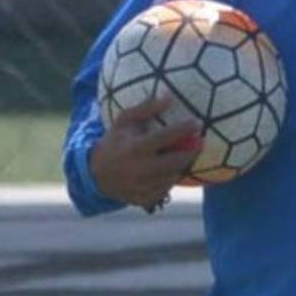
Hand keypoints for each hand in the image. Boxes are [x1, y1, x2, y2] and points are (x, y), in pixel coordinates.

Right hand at [90, 96, 202, 212]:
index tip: (198, 123)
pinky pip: (165, 189)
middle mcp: (138, 170)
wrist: (95, 174)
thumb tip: (171, 96)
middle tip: (200, 143)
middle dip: (191, 152)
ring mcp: (140, 187)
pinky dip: (171, 179)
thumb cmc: (115, 141)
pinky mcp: (143, 200)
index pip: (165, 137)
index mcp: (134, 148)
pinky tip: (172, 170)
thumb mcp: (125, 120)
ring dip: (182, 166)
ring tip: (187, 154)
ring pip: (172, 177)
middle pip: (175, 162)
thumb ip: (147, 108)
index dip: (184, 129)